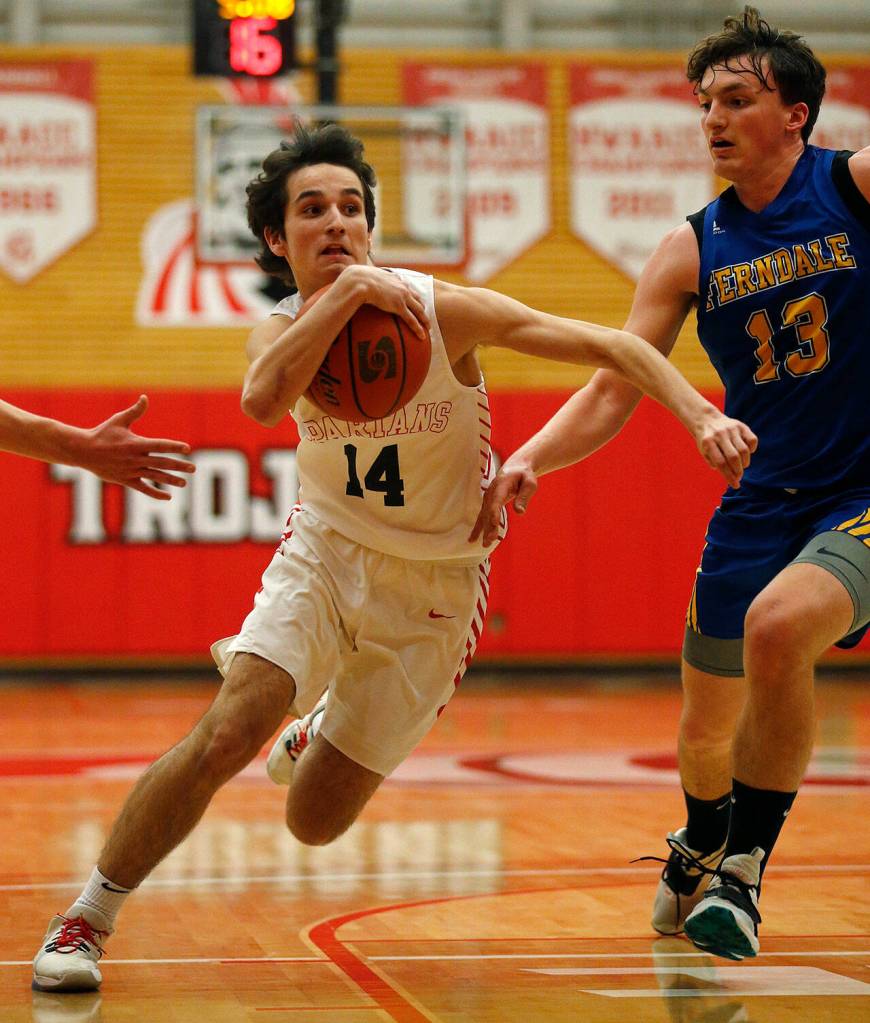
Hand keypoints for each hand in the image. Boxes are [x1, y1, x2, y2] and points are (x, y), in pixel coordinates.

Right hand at [76, 395, 195, 499]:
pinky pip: (143, 489)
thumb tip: (145, 397)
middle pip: (161, 463)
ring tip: (184, 483)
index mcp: (136, 443)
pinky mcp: (126, 480)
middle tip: (192, 468)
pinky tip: (168, 497)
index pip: (160, 445)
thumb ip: (135, 411)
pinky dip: (156, 493)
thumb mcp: (118, 420)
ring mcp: (131, 471)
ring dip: (170, 480)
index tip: (187, 448)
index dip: (174, 447)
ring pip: (155, 477)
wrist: (82, 451)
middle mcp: (135, 458)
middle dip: (178, 466)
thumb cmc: (102, 433)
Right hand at [344, 265, 429, 339]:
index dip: (413, 296)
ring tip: (427, 327)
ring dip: (424, 319)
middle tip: (424, 316)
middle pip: (417, 299)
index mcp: (395, 279)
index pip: (408, 288)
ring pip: (418, 310)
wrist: (360, 280)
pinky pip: (412, 320)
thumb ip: (368, 282)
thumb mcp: (367, 277)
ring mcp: (402, 297)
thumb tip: (359, 287)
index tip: (416, 302)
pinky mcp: (399, 306)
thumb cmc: (358, 279)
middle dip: (422, 308)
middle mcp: (402, 287)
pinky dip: (418, 328)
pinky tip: (422, 336)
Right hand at [469, 459, 537, 546]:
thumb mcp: (529, 483)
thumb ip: (524, 496)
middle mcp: (491, 492)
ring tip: (484, 544)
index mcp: (501, 485)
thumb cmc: (524, 475)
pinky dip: (477, 528)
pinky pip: (482, 517)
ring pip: (484, 516)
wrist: (515, 468)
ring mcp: (487, 498)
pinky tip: (472, 540)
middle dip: (489, 526)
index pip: (496, 500)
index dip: (494, 512)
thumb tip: (520, 512)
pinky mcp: (487, 504)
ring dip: (484, 530)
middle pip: (489, 511)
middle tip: (489, 541)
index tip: (494, 524)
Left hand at [695, 409, 757, 487]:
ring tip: (742, 466)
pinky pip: (752, 440)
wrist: (707, 420)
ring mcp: (731, 429)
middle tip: (739, 477)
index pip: (720, 463)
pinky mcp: (741, 426)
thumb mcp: (705, 452)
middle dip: (738, 471)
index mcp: (708, 442)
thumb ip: (715, 463)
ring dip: (745, 462)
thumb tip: (731, 476)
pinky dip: (752, 449)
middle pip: (733, 457)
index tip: (735, 485)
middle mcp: (720, 434)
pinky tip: (747, 453)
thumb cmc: (707, 441)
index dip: (729, 476)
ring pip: (744, 450)